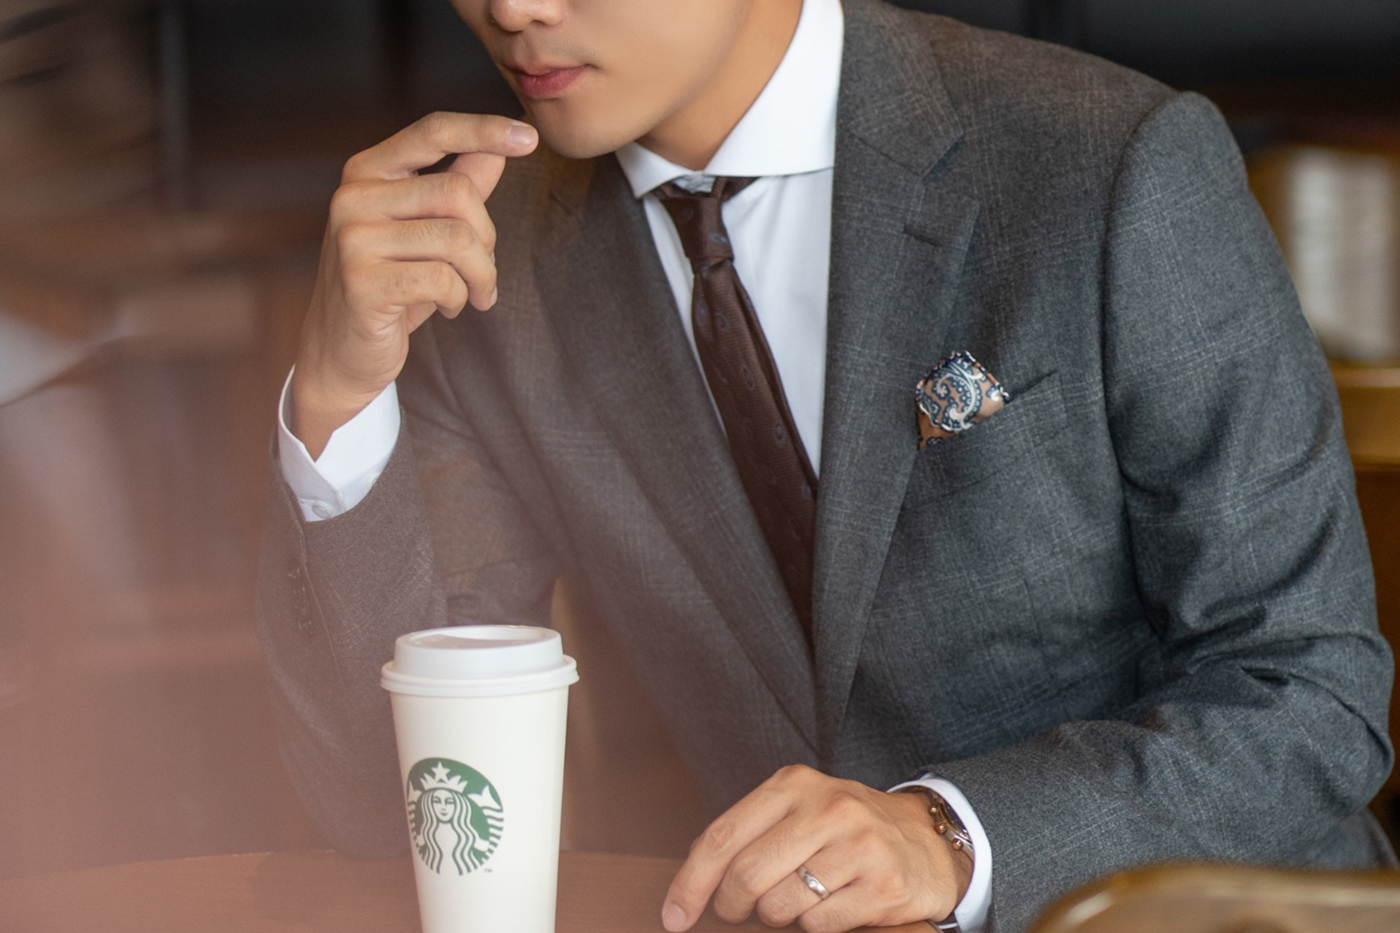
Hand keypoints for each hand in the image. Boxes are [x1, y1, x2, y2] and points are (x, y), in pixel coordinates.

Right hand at [291, 112, 538, 456]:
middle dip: (488, 239)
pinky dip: (460, 299)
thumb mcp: (426, 232)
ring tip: (473, 295)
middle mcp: (353, 197)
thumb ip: (458, 187)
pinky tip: (446, 309)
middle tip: (484, 273)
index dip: (484, 130)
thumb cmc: (392, 285)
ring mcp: (353, 239)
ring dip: (481, 276)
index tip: (529, 137)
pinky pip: (443, 280)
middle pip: (458, 194)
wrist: (342, 352)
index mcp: (367, 172)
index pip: (433, 131)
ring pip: (458, 240)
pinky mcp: (362, 284)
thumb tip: (498, 150)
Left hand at [662, 765, 971, 932]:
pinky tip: (831, 908)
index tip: (674, 916)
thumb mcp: (798, 810)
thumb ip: (748, 831)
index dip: (690, 883)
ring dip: (777, 917)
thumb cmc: (846, 829)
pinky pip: (820, 924)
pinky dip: (814, 926)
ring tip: (797, 902)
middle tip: (741, 912)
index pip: (722, 837)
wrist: (926, 839)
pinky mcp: (885, 884)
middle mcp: (828, 807)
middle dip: (733, 906)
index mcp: (794, 784)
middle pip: (746, 876)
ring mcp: (860, 845)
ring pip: (780, 906)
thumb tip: (692, 875)